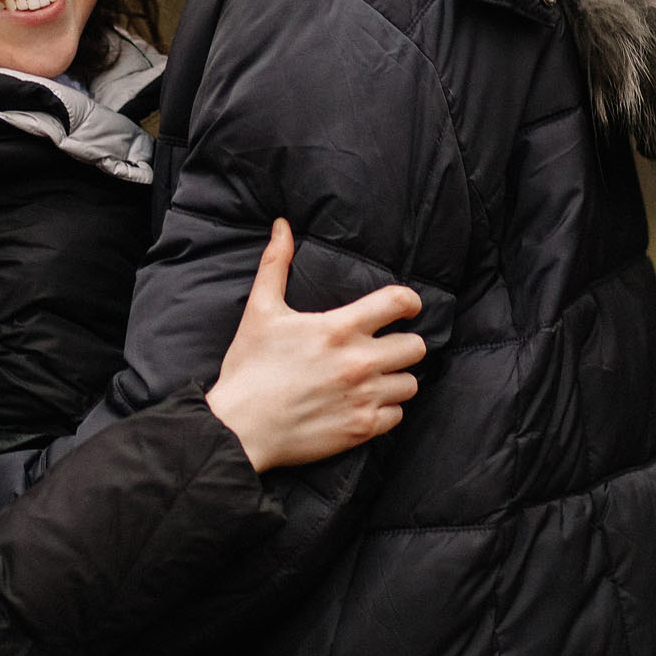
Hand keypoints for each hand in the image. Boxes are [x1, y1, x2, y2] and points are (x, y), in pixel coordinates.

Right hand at [204, 220, 425, 473]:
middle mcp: (359, 362)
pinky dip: (386, 410)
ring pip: (410, 383)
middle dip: (402, 344)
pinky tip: (364, 404)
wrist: (240, 428)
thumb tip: (282, 226)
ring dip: (395, 379)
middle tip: (384, 348)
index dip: (409, 302)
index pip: (399, 303)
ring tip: (374, 379)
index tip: (404, 308)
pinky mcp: (361, 428)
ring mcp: (363, 397)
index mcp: (339, 329)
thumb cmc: (249, 367)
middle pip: (416, 346)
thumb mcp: (260, 310)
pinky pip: (397, 416)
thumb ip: (276, 264)